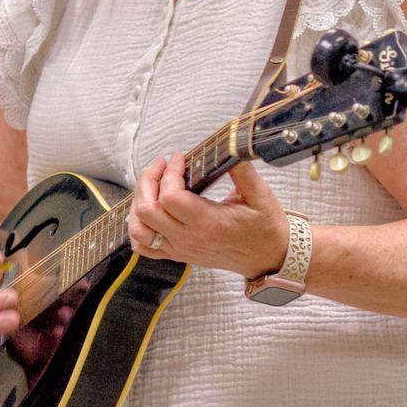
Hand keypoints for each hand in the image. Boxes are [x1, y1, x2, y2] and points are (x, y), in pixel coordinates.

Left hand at [128, 154, 288, 278]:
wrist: (268, 258)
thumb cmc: (265, 229)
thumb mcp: (261, 196)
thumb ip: (243, 172)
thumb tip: (230, 147)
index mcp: (208, 223)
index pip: (171, 197)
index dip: (169, 172)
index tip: (179, 158)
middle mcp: (189, 238)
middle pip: (147, 211)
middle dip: (148, 181)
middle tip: (161, 165)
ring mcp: (180, 248)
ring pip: (139, 229)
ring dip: (139, 204)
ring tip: (152, 186)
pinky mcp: (178, 254)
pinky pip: (144, 247)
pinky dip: (138, 229)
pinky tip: (148, 211)